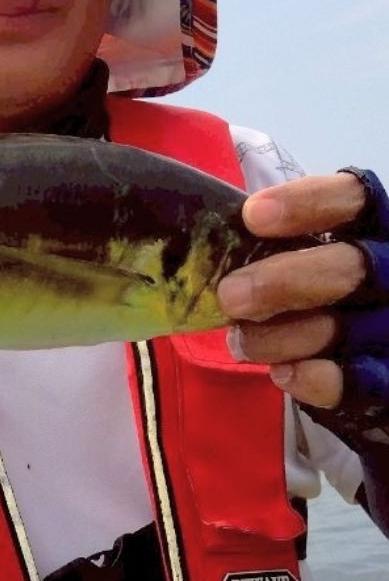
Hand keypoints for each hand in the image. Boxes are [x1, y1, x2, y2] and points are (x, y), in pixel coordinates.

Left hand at [217, 170, 388, 423]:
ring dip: (279, 337)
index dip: (306, 203)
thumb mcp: (299, 251)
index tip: (253, 216)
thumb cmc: (309, 288)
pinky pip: (352, 381)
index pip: (352, 199)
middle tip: (230, 295)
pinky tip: (282, 373)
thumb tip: (210, 241)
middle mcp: (388, 274)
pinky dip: (313, 378)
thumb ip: (272, 241)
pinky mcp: (382, 377)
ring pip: (340, 328)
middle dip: (282, 281)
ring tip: (239, 341)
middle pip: (347, 267)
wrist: (356, 360)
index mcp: (371, 228)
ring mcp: (387, 327)